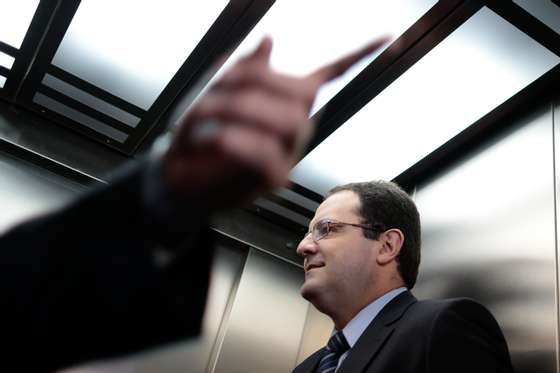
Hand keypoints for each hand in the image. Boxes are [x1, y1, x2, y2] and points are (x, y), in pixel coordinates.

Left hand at [163, 36, 389, 211]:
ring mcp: (290, 152)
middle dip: (248, 85)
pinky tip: (216, 139)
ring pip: (284, 120)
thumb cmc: (200, 133)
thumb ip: (242, 69)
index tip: (388, 36)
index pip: (329, 74)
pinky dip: (237, 142)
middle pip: (297, 91)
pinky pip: (267, 154)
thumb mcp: (215, 93)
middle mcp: (297, 125)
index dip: (357, 54)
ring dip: (235, 111)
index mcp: (288, 101)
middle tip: (208, 96)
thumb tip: (269, 38)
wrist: (180, 176)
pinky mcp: (274, 178)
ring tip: (202, 117)